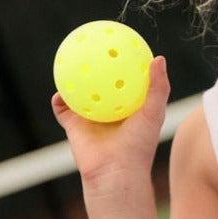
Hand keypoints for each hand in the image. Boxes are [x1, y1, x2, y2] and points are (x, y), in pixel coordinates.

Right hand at [52, 56, 170, 192]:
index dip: (126, 65)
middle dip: (98, 67)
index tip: (126, 45)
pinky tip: (60, 87)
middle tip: (96, 46)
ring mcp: (90, 118)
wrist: (115, 172)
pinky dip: (59, 98)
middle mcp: (109, 110)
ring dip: (73, 78)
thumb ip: (158, 87)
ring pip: (79, 93)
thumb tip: (159, 58)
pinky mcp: (74, 126)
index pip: (127, 80)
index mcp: (129, 106)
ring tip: (69, 58)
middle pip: (102, 84)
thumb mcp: (154, 113)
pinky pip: (62, 108)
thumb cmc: (139, 145)